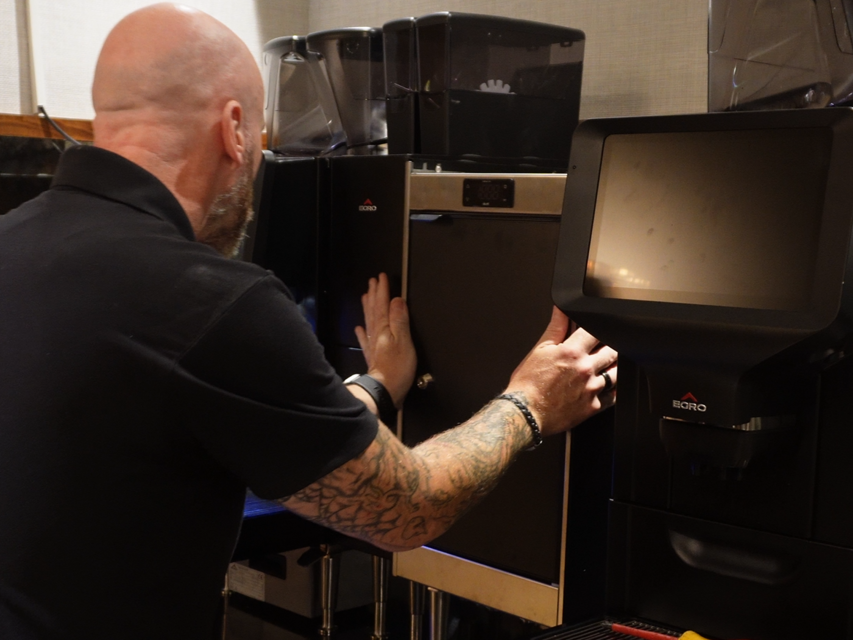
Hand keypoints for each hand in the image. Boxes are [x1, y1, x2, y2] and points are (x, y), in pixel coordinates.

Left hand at [354, 273, 416, 407]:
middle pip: (374, 310)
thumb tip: (397, 300)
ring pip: (369, 321)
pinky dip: (362, 332)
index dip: (383, 291)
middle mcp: (376, 334)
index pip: (383, 305)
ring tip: (365, 296)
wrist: (383, 390)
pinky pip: (365, 340)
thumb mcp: (404, 341)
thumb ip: (400, 320)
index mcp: (385, 329)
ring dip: (368, 307)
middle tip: (372, 281)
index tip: (382, 277)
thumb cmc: (397, 368)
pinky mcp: (373, 357)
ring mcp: (373, 346)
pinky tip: (359, 328)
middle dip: (374, 295)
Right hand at [504, 307, 616, 436]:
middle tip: (602, 348)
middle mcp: (585, 369)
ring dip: (613, 367)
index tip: (595, 333)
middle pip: (611, 351)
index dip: (597, 329)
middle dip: (608, 347)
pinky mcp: (593, 407)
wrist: (524, 413)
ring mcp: (591, 389)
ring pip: (616, 373)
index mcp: (572, 352)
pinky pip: (613, 396)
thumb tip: (561, 309)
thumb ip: (556, 327)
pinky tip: (606, 386)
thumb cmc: (527, 384)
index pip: (595, 332)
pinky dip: (613, 390)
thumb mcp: (539, 350)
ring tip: (605, 366)